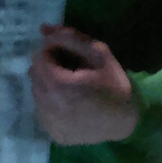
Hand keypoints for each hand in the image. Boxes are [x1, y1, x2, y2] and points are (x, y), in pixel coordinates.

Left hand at [30, 24, 136, 145]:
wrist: (126, 123)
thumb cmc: (115, 86)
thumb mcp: (99, 54)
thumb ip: (71, 39)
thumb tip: (44, 28)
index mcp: (59, 86)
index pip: (39, 58)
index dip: (51, 51)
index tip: (68, 53)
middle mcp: (48, 107)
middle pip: (35, 75)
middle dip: (48, 66)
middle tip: (69, 67)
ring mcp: (49, 123)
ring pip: (37, 93)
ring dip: (47, 84)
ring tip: (70, 84)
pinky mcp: (52, 134)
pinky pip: (42, 110)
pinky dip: (51, 102)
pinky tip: (69, 102)